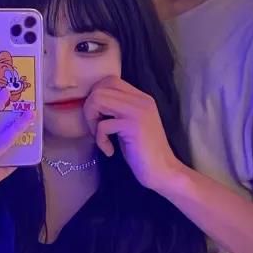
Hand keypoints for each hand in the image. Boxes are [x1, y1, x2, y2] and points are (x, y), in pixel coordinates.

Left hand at [83, 76, 181, 190]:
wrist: (162, 171)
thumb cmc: (142, 152)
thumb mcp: (129, 124)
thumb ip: (117, 109)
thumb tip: (91, 103)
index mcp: (140, 97)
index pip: (109, 80)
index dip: (96, 97)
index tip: (98, 118)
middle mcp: (140, 99)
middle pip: (99, 88)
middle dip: (89, 109)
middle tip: (96, 129)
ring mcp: (138, 111)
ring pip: (97, 100)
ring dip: (92, 121)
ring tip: (101, 138)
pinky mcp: (133, 125)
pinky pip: (102, 125)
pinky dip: (100, 140)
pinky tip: (110, 151)